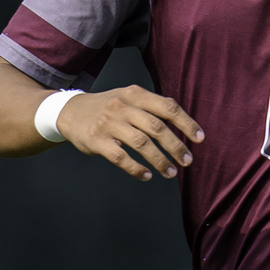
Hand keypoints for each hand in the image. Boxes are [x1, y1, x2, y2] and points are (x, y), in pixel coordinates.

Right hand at [54, 86, 204, 179]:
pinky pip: (121, 157)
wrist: (70, 112)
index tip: (200, 139)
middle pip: (157, 127)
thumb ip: (154, 108)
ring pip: (141, 144)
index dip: (186, 123)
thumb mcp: (129, 98)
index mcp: (135, 94)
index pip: (167, 107)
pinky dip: (136, 169)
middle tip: (187, 161)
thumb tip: (185, 125)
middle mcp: (122, 106)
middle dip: (176, 146)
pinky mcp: (97, 141)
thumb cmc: (109, 107)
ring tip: (171, 173)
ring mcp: (109, 123)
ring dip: (160, 161)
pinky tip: (147, 176)